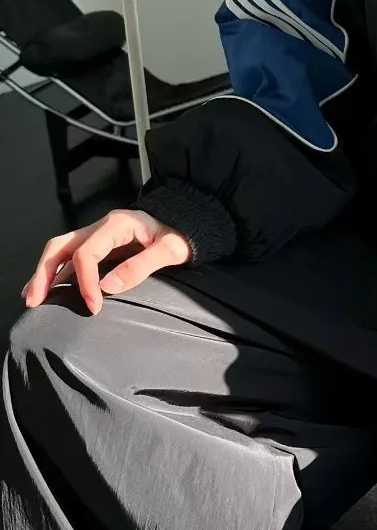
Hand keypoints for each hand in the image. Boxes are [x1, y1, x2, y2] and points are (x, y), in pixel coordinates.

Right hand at [22, 210, 191, 316]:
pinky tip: (46, 289)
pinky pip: (70, 256)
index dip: (86, 282)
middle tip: (36, 301)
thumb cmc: (184, 235)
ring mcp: (99, 235)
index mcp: (118, 224)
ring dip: (44, 273)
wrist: (190, 223)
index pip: (87, 254)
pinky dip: (55, 272)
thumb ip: (141, 266)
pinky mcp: (101, 245)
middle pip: (61, 246)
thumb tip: (108, 287)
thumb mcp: (171, 250)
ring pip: (60, 250)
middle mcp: (102, 227)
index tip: (94, 307)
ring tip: (33, 298)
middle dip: (45, 274)